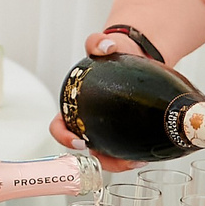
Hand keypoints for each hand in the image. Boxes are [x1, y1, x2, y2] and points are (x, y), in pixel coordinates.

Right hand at [52, 28, 143, 170]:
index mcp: (74, 106)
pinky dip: (131, 158)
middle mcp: (87, 122)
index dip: (64, 137)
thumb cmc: (115, 53)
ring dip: (118, 163)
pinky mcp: (124, 134)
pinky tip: (145, 156)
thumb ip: (98, 42)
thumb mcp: (105, 45)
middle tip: (119, 159)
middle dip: (100, 160)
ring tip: (136, 160)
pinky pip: (122, 151)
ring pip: (105, 156)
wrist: (138, 56)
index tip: (79, 141)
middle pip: (85, 151)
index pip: (59, 126)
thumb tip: (106, 46)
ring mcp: (106, 130)